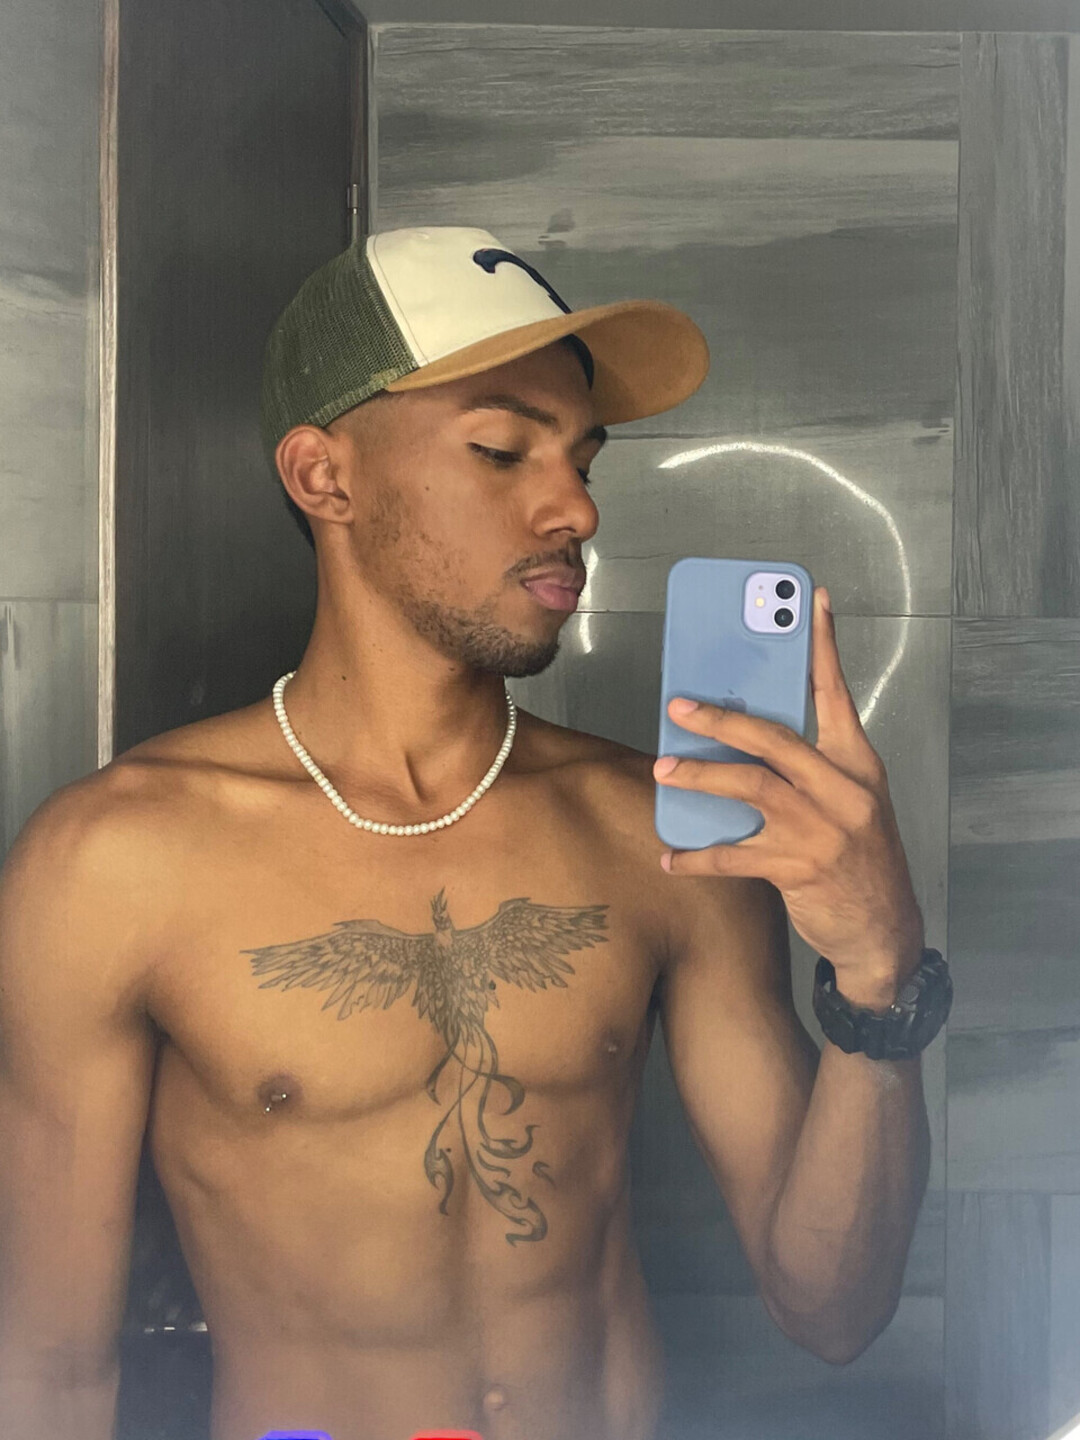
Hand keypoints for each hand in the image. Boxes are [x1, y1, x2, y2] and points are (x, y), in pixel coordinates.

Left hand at [653, 586, 923, 1007]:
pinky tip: (670, 857)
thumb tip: (744, 734)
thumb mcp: (850, 801)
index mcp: (857, 764)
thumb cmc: (859, 857)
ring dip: (701, 777)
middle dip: (722, 719)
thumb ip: (810, 766)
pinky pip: (735, 855)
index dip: (823, 646)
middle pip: (775, 738)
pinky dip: (697, 856)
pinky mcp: (799, 869)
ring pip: (750, 788)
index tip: (810, 600)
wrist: (885, 931)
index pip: (836, 694)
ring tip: (664, 772)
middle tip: (678, 708)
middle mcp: (843, 790)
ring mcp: (822, 830)